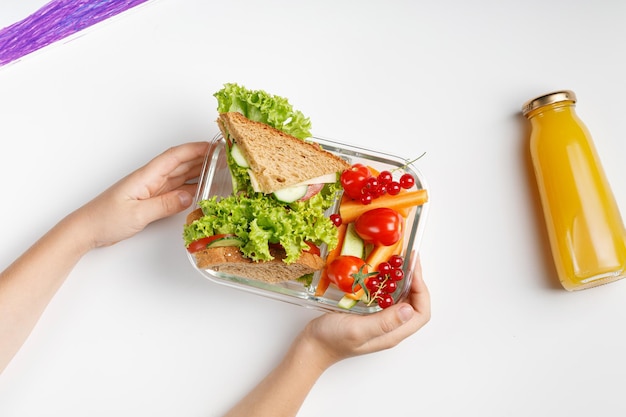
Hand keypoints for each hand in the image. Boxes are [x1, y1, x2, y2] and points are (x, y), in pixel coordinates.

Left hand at [75, 141, 207, 248]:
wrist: (86, 230)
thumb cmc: (104, 219)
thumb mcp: (137, 213)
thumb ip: (164, 205)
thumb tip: (189, 197)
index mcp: (146, 176)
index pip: (175, 156)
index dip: (196, 149)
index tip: (214, 145)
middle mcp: (151, 179)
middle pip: (181, 163)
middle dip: (203, 157)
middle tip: (224, 157)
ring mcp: (151, 189)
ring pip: (180, 176)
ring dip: (199, 171)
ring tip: (219, 170)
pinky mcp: (151, 200)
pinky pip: (176, 190)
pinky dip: (191, 188)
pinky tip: (202, 189)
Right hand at [302, 254, 429, 367]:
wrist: (311, 346)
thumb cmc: (331, 340)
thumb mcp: (358, 329)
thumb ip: (384, 322)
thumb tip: (409, 309)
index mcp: (392, 333)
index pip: (421, 313)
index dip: (422, 290)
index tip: (414, 270)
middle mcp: (390, 328)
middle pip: (415, 304)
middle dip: (416, 281)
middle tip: (410, 259)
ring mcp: (380, 322)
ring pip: (402, 300)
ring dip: (404, 281)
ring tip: (400, 262)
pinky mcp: (370, 315)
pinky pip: (387, 298)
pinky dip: (389, 284)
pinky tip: (382, 273)